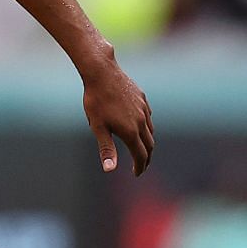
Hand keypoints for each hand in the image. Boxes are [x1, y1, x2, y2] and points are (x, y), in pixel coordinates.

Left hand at [80, 49, 154, 175]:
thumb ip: (106, 149)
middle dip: (146, 158)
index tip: (136, 173)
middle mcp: (141, 121)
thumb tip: (109, 170)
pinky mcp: (142, 98)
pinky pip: (148, 117)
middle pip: (149, 145)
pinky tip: (139, 126)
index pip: (140, 155)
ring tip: (140, 149)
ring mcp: (143, 109)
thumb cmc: (96, 101)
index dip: (140, 167)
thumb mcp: (98, 127)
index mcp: (130, 131)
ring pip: (150, 131)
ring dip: (147, 143)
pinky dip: (146, 127)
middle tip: (141, 166)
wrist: (102, 73)